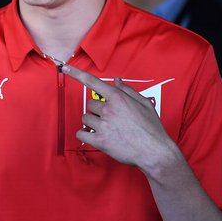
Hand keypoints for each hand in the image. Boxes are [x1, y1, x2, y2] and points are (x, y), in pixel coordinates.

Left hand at [62, 65, 180, 174]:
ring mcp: (103, 125)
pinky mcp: (99, 141)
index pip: (93, 82)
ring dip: (93, 123)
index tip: (65, 68)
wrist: (155, 152)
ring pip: (86, 119)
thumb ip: (128, 90)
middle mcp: (108, 109)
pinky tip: (96, 137)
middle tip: (112, 120)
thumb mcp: (144, 104)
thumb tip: (117, 80)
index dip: (77, 74)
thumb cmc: (152, 128)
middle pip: (90, 105)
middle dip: (98, 111)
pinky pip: (81, 134)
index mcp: (118, 98)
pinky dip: (85, 135)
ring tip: (109, 130)